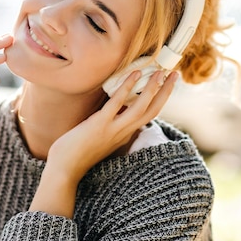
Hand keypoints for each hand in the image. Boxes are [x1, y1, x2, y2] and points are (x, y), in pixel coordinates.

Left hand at [49, 70, 177, 181]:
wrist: (65, 170)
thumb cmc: (77, 153)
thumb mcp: (100, 138)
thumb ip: (111, 124)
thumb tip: (116, 106)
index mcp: (125, 135)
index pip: (149, 115)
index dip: (160, 99)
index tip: (167, 84)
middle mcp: (124, 133)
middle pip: (153, 111)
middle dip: (166, 92)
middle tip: (175, 74)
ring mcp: (113, 129)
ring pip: (141, 107)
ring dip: (153, 88)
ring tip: (160, 71)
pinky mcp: (100, 124)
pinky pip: (117, 103)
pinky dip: (127, 88)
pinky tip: (134, 74)